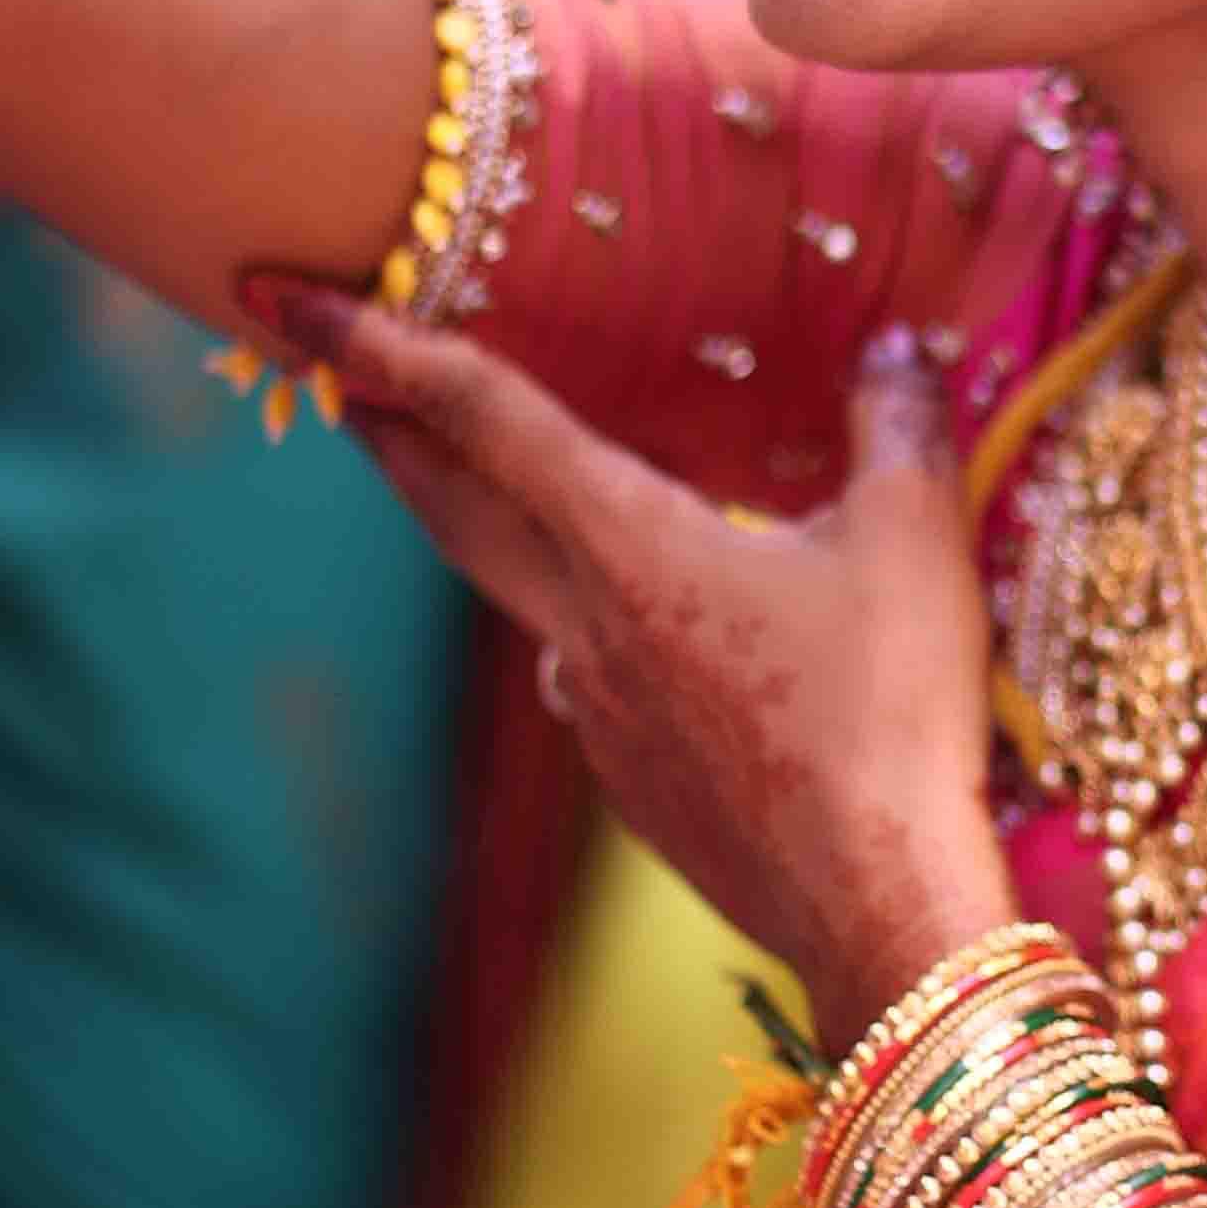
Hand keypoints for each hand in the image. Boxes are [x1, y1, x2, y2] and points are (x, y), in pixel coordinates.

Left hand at [255, 287, 1010, 1050]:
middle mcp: (582, 626)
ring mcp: (596, 716)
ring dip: (523, 546)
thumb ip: (895, 424)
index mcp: (628, 544)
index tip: (292, 303)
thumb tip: (895, 348)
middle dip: (390, 437)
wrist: (875, 904)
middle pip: (456, 513)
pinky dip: (611, 640)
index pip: (483, 417)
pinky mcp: (631, 786)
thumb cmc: (890, 711)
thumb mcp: (914, 538)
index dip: (383, 347)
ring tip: (562, 511)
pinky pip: (601, 685)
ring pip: (539, 604)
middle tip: (339, 383)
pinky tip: (682, 649)